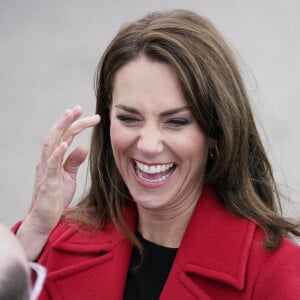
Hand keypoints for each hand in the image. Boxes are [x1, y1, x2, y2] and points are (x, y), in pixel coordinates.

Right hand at [16, 105, 99, 259]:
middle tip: (80, 108)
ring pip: (50, 144)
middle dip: (68, 120)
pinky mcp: (47, 182)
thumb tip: (83, 146)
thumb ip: (74, 161)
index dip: (76, 124)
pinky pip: (50, 165)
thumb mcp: (69, 176)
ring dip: (60, 129)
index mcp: (55, 157)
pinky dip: (56, 153)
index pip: (66, 136)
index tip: (91, 116)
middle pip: (57, 135)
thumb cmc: (56, 195)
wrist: (45, 218)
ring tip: (70, 115)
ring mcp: (46, 170)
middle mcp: (48, 160)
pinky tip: (64, 144)